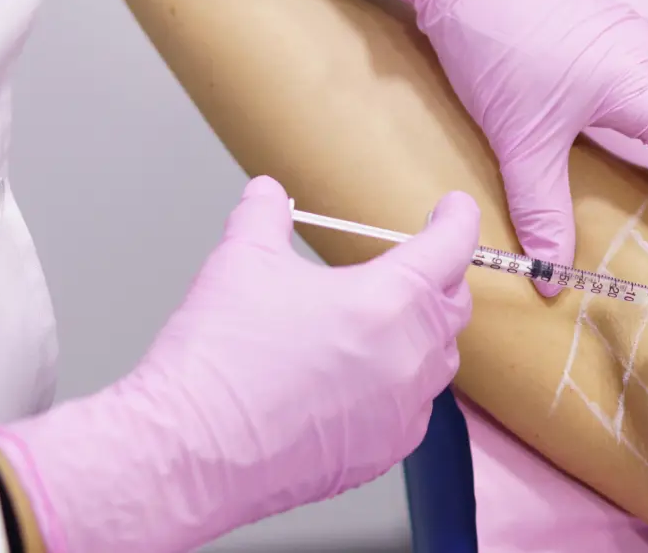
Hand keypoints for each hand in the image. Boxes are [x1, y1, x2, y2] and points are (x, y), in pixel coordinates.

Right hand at [0, 176, 479, 552]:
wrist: (191, 452)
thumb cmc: (218, 363)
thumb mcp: (240, 262)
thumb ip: (264, 216)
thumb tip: (266, 195)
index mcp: (389, 301)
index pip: (451, 248)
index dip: (456, 220)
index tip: (453, 210)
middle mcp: (410, 358)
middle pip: (452, 305)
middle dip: (439, 279)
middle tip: (411, 266)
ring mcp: (402, 411)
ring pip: (437, 362)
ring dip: (421, 335)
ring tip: (380, 324)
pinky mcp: (383, 453)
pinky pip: (412, 411)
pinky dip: (399, 389)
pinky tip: (359, 383)